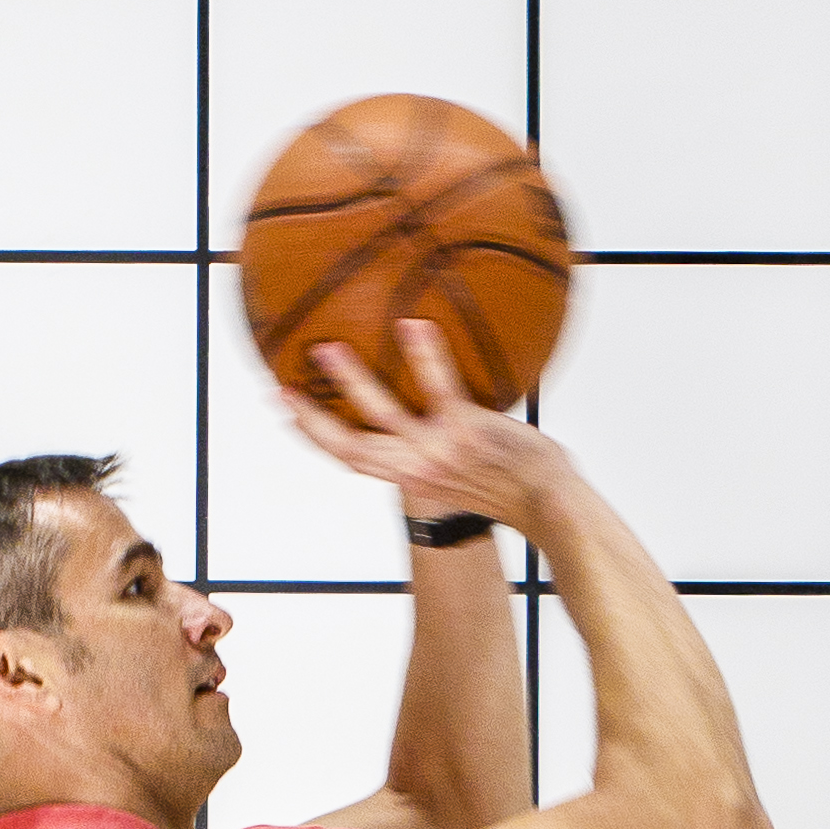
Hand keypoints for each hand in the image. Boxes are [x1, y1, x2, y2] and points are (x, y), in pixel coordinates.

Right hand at [285, 315, 568, 541]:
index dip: (315, 438)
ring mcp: (440, 450)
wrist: (548, 503)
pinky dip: (426, 357)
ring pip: (381, 415)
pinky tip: (414, 325)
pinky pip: (440, 388)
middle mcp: (417, 470)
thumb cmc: (510, 487)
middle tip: (280, 389)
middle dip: (311, 419)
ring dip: (351, 382)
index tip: (287, 414)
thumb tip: (423, 423)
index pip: (350, 460)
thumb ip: (432, 457)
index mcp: (411, 479)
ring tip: (328, 349)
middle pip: (348, 447)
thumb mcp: (458, 480)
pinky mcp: (467, 430)